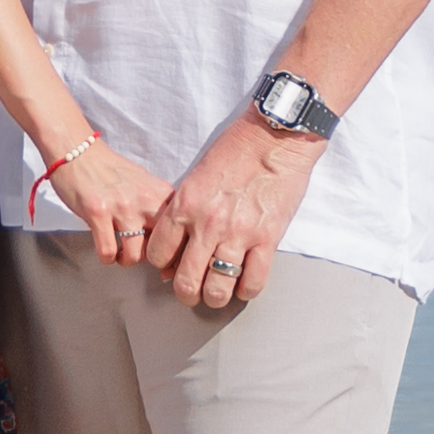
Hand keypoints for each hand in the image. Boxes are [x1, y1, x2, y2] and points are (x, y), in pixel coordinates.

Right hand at [42, 141, 168, 258]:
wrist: (77, 150)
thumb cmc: (109, 169)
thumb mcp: (143, 183)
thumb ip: (156, 206)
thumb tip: (166, 237)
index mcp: (160, 193)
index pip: (179, 231)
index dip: (172, 250)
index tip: (163, 257)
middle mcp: (145, 199)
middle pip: (160, 247)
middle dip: (150, 257)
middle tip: (139, 253)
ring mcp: (121, 206)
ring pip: (134, 255)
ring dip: (125, 259)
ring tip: (120, 252)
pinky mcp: (98, 213)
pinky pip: (108, 251)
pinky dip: (106, 257)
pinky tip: (105, 250)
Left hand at [139, 112, 322, 312]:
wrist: (275, 135)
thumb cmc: (235, 150)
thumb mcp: (197, 178)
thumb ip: (182, 215)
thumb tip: (173, 255)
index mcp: (185, 205)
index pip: (158, 254)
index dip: (163, 265)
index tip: (171, 265)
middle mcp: (208, 224)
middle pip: (186, 281)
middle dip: (186, 293)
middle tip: (192, 291)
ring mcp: (239, 234)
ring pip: (218, 289)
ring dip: (215, 297)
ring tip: (217, 292)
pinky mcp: (268, 239)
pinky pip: (254, 282)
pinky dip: (246, 291)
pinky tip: (244, 285)